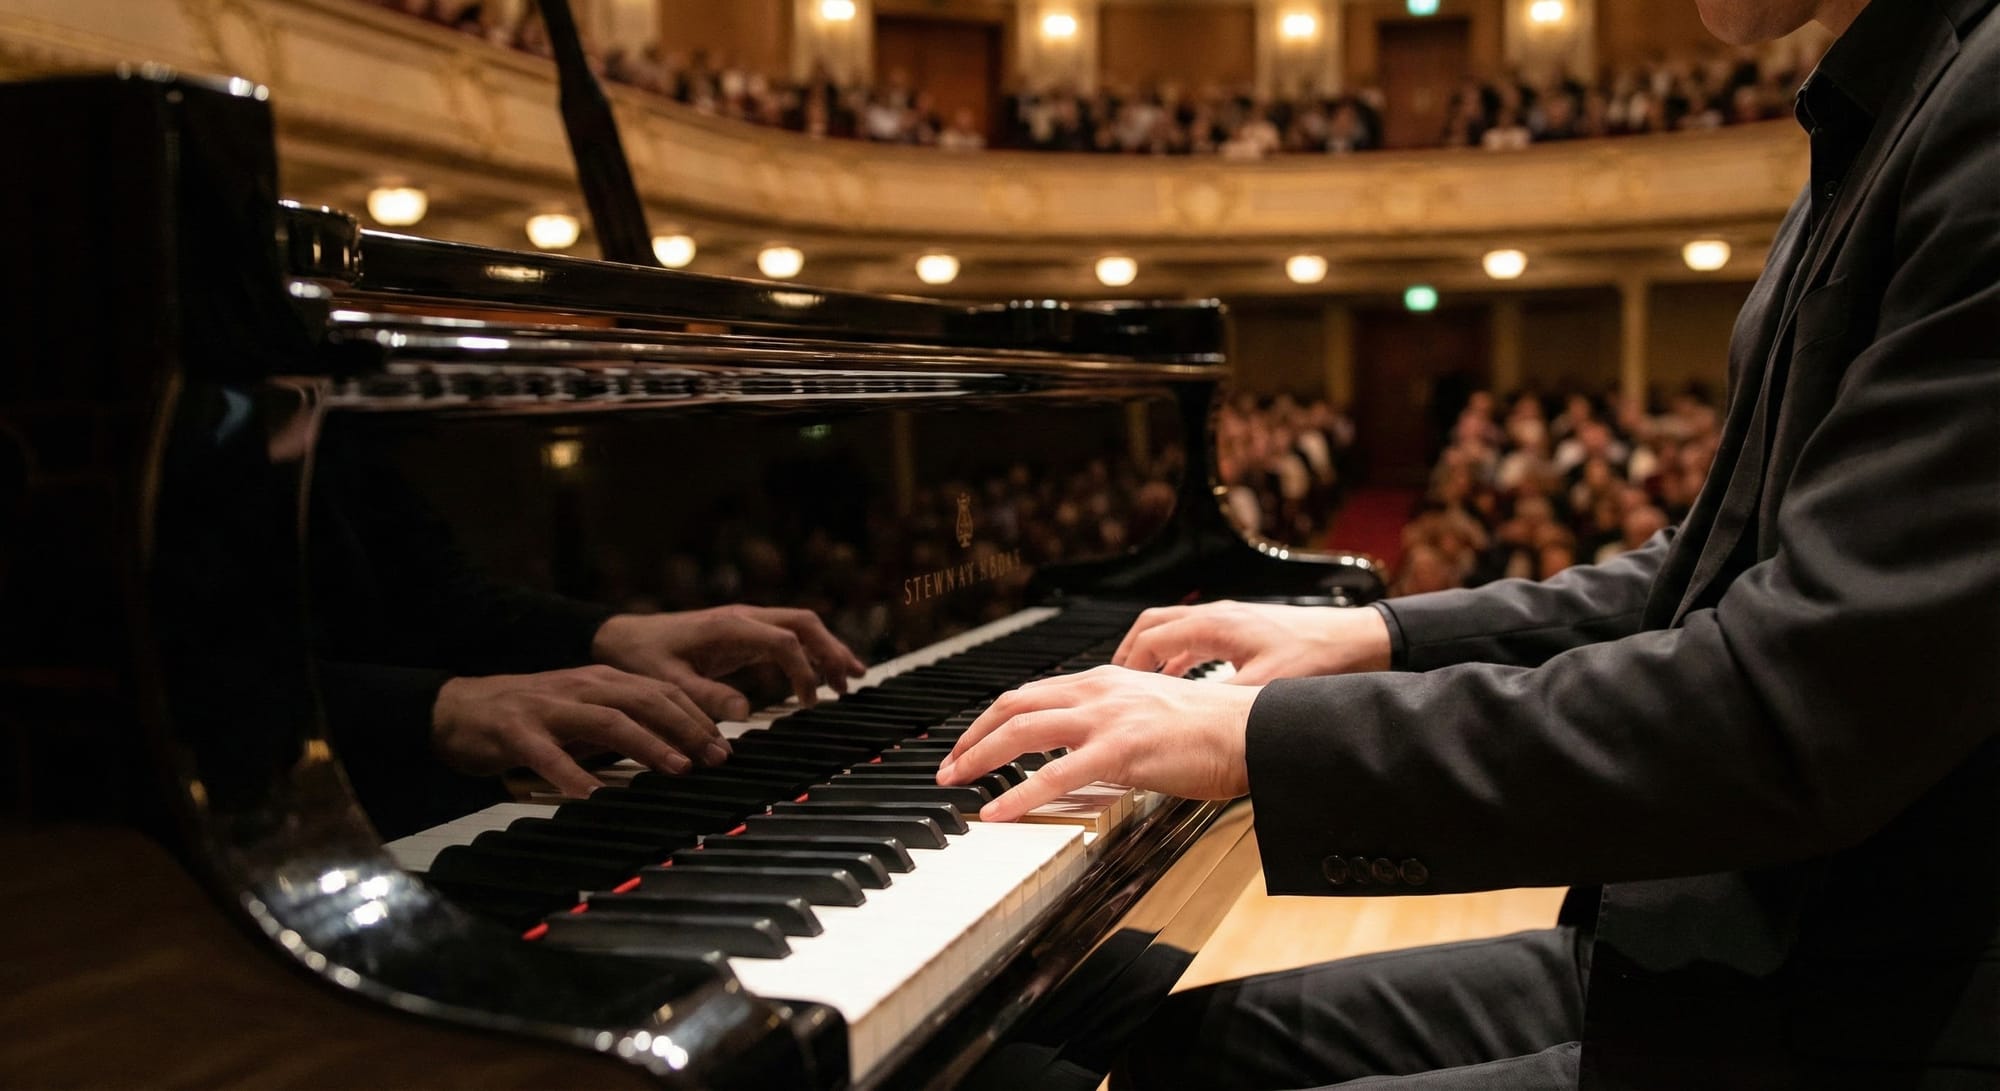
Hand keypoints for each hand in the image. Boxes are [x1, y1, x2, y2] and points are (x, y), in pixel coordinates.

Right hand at [432, 665, 727, 796]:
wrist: (458, 708)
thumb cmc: (530, 718)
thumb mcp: (583, 714)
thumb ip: (624, 725)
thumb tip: (677, 749)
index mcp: (601, 681)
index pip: (661, 691)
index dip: (697, 717)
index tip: (724, 746)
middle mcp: (581, 687)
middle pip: (644, 701)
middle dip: (686, 729)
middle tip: (715, 759)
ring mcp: (549, 707)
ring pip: (607, 721)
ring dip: (647, 745)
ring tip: (676, 769)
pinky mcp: (516, 730)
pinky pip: (548, 753)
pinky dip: (572, 774)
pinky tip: (591, 796)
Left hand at [591, 606, 867, 718]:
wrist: (621, 638)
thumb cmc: (642, 660)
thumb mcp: (668, 683)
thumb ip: (705, 697)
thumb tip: (745, 712)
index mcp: (730, 626)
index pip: (784, 640)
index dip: (803, 670)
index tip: (808, 702)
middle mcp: (743, 618)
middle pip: (803, 623)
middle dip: (832, 649)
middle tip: (854, 680)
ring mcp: (744, 622)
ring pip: (799, 627)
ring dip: (826, 649)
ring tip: (849, 681)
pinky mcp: (742, 633)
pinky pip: (785, 637)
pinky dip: (808, 653)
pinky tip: (818, 678)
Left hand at [936, 665, 1259, 821]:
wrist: (1253, 729)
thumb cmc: (1212, 730)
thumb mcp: (1149, 714)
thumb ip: (1111, 725)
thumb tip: (1081, 754)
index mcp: (1104, 680)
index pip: (1030, 695)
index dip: (991, 720)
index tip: (969, 744)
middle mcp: (1099, 690)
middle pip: (1013, 706)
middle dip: (971, 736)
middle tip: (947, 767)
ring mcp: (1108, 718)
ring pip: (1023, 730)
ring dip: (979, 756)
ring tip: (954, 783)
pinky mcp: (1121, 750)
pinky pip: (1055, 774)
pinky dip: (1018, 793)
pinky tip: (996, 811)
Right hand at [1112, 600, 1391, 682]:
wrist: (1358, 640)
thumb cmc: (1319, 656)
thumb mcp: (1265, 688)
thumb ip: (1222, 703)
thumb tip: (1190, 723)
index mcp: (1216, 626)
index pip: (1152, 638)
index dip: (1128, 663)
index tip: (1113, 687)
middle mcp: (1219, 615)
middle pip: (1154, 624)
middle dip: (1130, 652)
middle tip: (1115, 681)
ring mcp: (1231, 618)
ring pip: (1175, 628)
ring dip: (1154, 652)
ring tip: (1140, 681)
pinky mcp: (1244, 628)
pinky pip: (1197, 635)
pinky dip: (1180, 655)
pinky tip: (1182, 677)